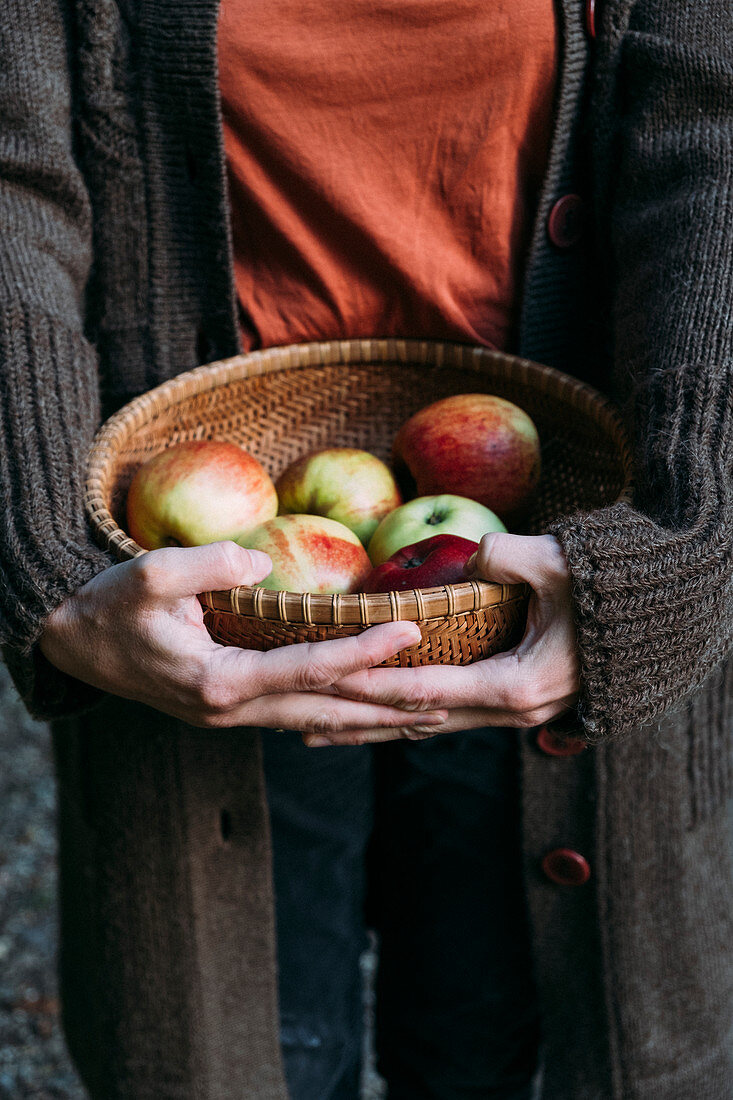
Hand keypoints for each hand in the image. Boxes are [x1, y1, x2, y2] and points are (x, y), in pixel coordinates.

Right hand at [39, 542, 446, 734]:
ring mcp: (232, 716)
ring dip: (372, 719)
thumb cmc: (109, 608)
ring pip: (317, 720)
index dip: (362, 652)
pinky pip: (297, 714)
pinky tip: (367, 712)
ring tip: (426, 716)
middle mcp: (233, 710)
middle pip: (326, 711)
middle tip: (448, 698)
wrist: (73, 645)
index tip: (411, 632)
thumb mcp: (148, 575)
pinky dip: (339, 714)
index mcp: (219, 681)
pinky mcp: (232, 707)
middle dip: (388, 706)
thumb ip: (207, 563)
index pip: (308, 668)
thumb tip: (263, 562)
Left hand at [309, 532, 579, 745]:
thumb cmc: (605, 590)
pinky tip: (379, 717)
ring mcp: (513, 714)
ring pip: (430, 725)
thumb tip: (471, 558)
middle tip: (299, 724)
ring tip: (322, 733)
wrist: (653, 618)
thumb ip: (504, 556)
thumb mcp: (554, 563)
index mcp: (513, 686)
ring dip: (376, 729)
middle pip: (417, 721)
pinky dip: (408, 716)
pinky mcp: (512, 701)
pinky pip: (450, 713)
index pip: (424, 690)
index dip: (370, 686)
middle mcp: (510, 711)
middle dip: (358, 722)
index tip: (323, 683)